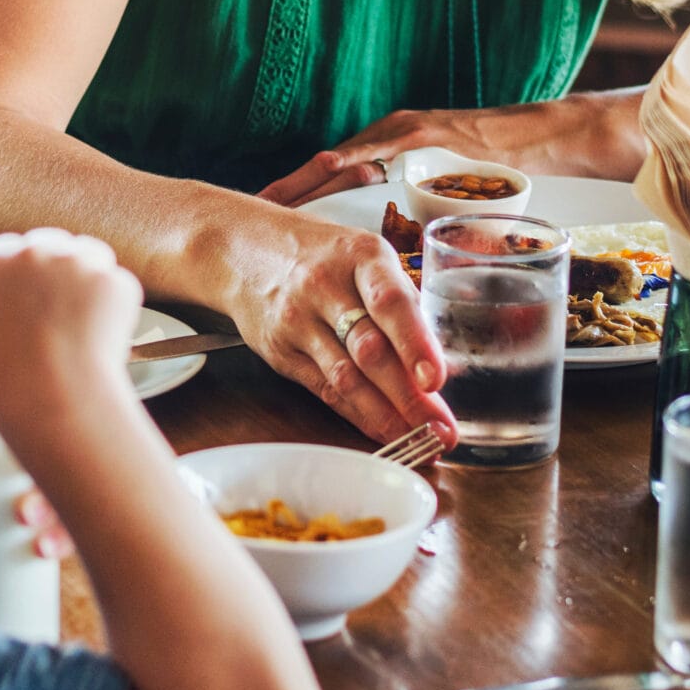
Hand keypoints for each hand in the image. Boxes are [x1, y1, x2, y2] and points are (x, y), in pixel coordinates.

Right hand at [0, 228, 142, 417]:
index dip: (10, 282)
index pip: (4, 254)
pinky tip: (101, 333)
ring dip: (83, 282)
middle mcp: (38, 250)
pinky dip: (112, 305)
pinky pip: (116, 285)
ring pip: (86, 260)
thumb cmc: (0, 383)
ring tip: (77, 321)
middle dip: (49, 276)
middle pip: (47, 250)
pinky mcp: (117, 282)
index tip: (16, 308)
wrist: (57, 402)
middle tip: (51, 317)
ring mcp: (82, 262)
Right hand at [222, 209, 453, 447]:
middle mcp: (326, 286)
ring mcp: (298, 321)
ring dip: (385, 414)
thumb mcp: (364, 256)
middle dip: (408, 395)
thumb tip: (442, 357)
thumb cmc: (322, 255)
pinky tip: (382, 430)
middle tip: (440, 429)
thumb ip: (400, 299)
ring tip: (419, 438)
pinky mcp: (281, 352)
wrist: (246, 250)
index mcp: (360, 255)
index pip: (390, 302)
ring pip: (345, 377)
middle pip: (369, 349)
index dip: (414, 343)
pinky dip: (357, 414)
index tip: (436, 380)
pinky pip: (324, 389)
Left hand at [257, 101, 576, 208]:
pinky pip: (384, 149)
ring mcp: (405, 134)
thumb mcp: (449, 197)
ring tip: (276, 204)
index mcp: (392, 154)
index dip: (299, 196)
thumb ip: (420, 216)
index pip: (335, 176)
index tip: (265, 217)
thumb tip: (395, 263)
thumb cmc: (499, 172)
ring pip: (344, 158)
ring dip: (310, 181)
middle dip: (291, 191)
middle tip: (253, 214)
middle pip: (327, 167)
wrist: (541, 138)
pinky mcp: (426, 134)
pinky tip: (331, 173)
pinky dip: (354, 162)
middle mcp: (390, 139)